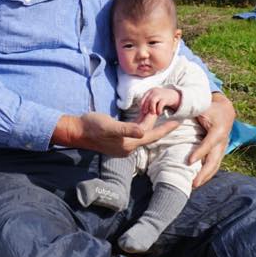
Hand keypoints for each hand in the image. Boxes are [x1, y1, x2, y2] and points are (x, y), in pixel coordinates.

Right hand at [52, 112, 179, 156]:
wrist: (76, 131)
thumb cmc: (92, 126)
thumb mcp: (110, 126)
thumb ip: (127, 129)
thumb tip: (142, 132)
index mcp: (129, 144)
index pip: (152, 136)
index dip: (166, 129)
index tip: (178, 122)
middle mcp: (128, 146)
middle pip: (148, 134)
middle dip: (158, 123)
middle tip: (167, 110)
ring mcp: (122, 144)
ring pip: (141, 132)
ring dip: (149, 122)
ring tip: (157, 111)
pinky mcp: (117, 139)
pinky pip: (134, 131)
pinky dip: (140, 123)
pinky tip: (141, 116)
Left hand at [140, 86, 180, 116]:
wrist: (173, 95)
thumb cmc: (161, 98)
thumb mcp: (154, 97)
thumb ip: (148, 101)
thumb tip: (140, 109)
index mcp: (150, 91)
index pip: (143, 98)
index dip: (141, 105)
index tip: (142, 111)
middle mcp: (154, 91)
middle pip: (147, 100)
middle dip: (146, 107)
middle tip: (146, 113)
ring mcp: (160, 94)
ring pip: (152, 101)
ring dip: (151, 108)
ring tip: (153, 113)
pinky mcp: (165, 98)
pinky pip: (160, 104)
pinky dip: (159, 109)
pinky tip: (159, 113)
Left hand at [188, 92, 236, 186]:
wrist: (226, 111)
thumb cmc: (210, 108)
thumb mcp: (201, 107)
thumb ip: (188, 111)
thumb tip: (170, 114)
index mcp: (218, 129)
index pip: (208, 144)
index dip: (199, 153)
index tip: (189, 161)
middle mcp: (222, 141)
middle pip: (214, 160)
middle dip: (204, 173)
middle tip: (193, 183)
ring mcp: (223, 148)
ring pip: (215, 165)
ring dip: (205, 177)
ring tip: (193, 185)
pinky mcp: (220, 152)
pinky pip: (215, 165)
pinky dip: (207, 174)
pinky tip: (198, 181)